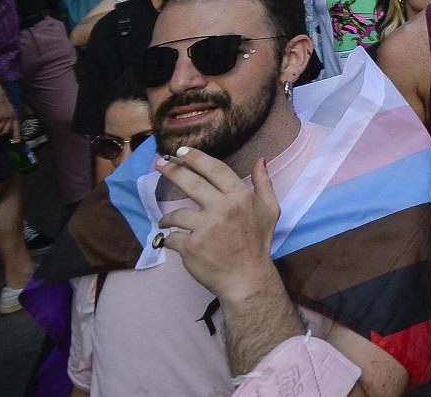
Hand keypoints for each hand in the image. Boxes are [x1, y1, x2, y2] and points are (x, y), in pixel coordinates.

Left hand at [152, 147, 281, 303]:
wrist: (247, 278)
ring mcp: (206, 228)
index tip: (181, 151)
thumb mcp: (270, 210)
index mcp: (241, 197)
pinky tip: (174, 241)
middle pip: (191, 183)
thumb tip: (261, 160)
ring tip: (167, 222)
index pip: (215, 169)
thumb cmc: (258, 243)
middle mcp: (223, 209)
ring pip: (176, 214)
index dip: (196, 158)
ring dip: (168, 218)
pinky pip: (172, 237)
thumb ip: (264, 183)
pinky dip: (170, 239)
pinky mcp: (191, 246)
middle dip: (173, 170)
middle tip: (160, 163)